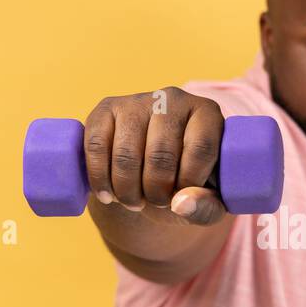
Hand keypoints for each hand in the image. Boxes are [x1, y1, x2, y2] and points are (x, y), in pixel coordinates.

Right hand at [83, 87, 228, 225]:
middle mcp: (173, 99)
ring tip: (134, 203)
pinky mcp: (107, 108)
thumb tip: (181, 204)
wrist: (153, 170)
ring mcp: (138, 101)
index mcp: (207, 114)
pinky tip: (107, 195)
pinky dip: (99, 178)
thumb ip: (206, 207)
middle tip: (157, 205)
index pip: (200, 148)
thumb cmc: (188, 185)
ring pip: (126, 155)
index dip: (189, 183)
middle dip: (156, 193)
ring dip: (127, 191)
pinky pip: (96, 146)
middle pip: (160, 155)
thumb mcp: (209, 202)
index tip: (182, 199)